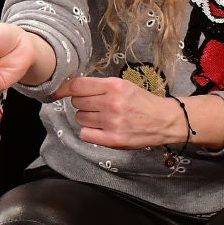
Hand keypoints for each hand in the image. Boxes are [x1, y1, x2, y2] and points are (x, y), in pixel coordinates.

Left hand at [52, 75, 185, 149]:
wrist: (163, 120)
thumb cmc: (142, 102)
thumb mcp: (123, 85)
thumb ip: (100, 86)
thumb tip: (72, 88)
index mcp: (115, 86)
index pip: (77, 86)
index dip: (64, 88)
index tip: (59, 91)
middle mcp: (112, 103)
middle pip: (77, 102)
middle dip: (82, 103)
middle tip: (95, 105)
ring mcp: (112, 122)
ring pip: (80, 118)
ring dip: (86, 117)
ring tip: (101, 117)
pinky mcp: (113, 139)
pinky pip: (85, 134)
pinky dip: (89, 131)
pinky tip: (100, 128)